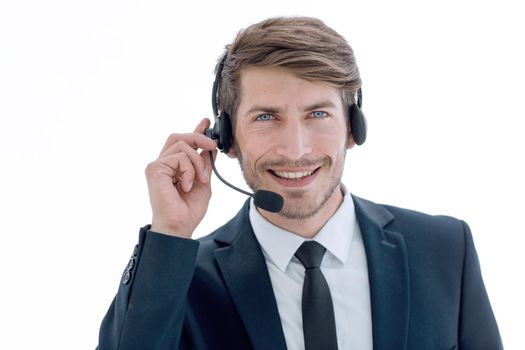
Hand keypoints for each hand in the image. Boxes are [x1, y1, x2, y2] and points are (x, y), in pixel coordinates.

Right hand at [145, 118, 216, 237]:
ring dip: (198, 163)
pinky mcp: (154, 169)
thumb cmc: (188, 210)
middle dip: (199, 137)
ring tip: (199, 181)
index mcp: (173, 167)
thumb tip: (210, 148)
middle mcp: (163, 164)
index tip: (206, 122)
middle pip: (179, 137)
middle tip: (212, 146)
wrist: (179, 226)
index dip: (196, 131)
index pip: (183, 143)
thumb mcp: (203, 182)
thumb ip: (205, 165)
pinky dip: (189, 170)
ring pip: (183, 146)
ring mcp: (157, 165)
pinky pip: (179, 157)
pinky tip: (186, 186)